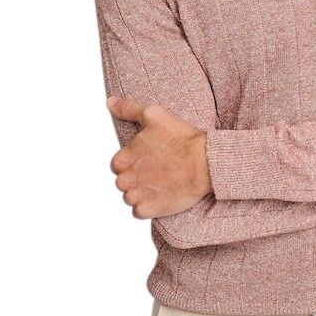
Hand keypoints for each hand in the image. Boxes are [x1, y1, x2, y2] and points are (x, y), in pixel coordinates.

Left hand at [107, 97, 212, 217]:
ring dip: (141, 193)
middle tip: (157, 171)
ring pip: (129, 198)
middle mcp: (127, 178)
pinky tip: (161, 196)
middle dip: (136, 178)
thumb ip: (128, 108)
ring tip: (161, 184)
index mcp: (124, 157)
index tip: (148, 160)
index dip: (132, 162)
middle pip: (123, 182)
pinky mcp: (150, 209)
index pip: (117, 165)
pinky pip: (138, 212)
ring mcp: (138, 195)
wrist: (205, 162)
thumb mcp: (154, 114)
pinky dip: (147, 207)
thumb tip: (110, 103)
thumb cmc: (182, 139)